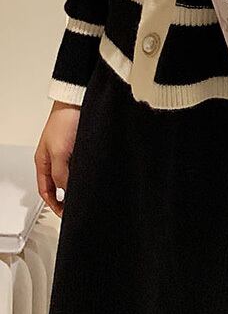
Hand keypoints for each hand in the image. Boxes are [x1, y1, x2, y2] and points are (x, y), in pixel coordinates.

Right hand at [35, 101, 80, 216]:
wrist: (79, 99)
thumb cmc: (65, 120)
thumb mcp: (60, 152)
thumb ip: (61, 174)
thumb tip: (66, 192)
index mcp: (43, 162)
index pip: (46, 190)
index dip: (54, 205)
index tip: (65, 215)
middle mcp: (56, 158)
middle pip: (60, 184)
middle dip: (68, 197)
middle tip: (79, 207)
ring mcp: (71, 151)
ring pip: (74, 175)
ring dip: (80, 184)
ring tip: (90, 194)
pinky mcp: (84, 144)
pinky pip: (85, 164)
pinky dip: (89, 172)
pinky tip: (97, 175)